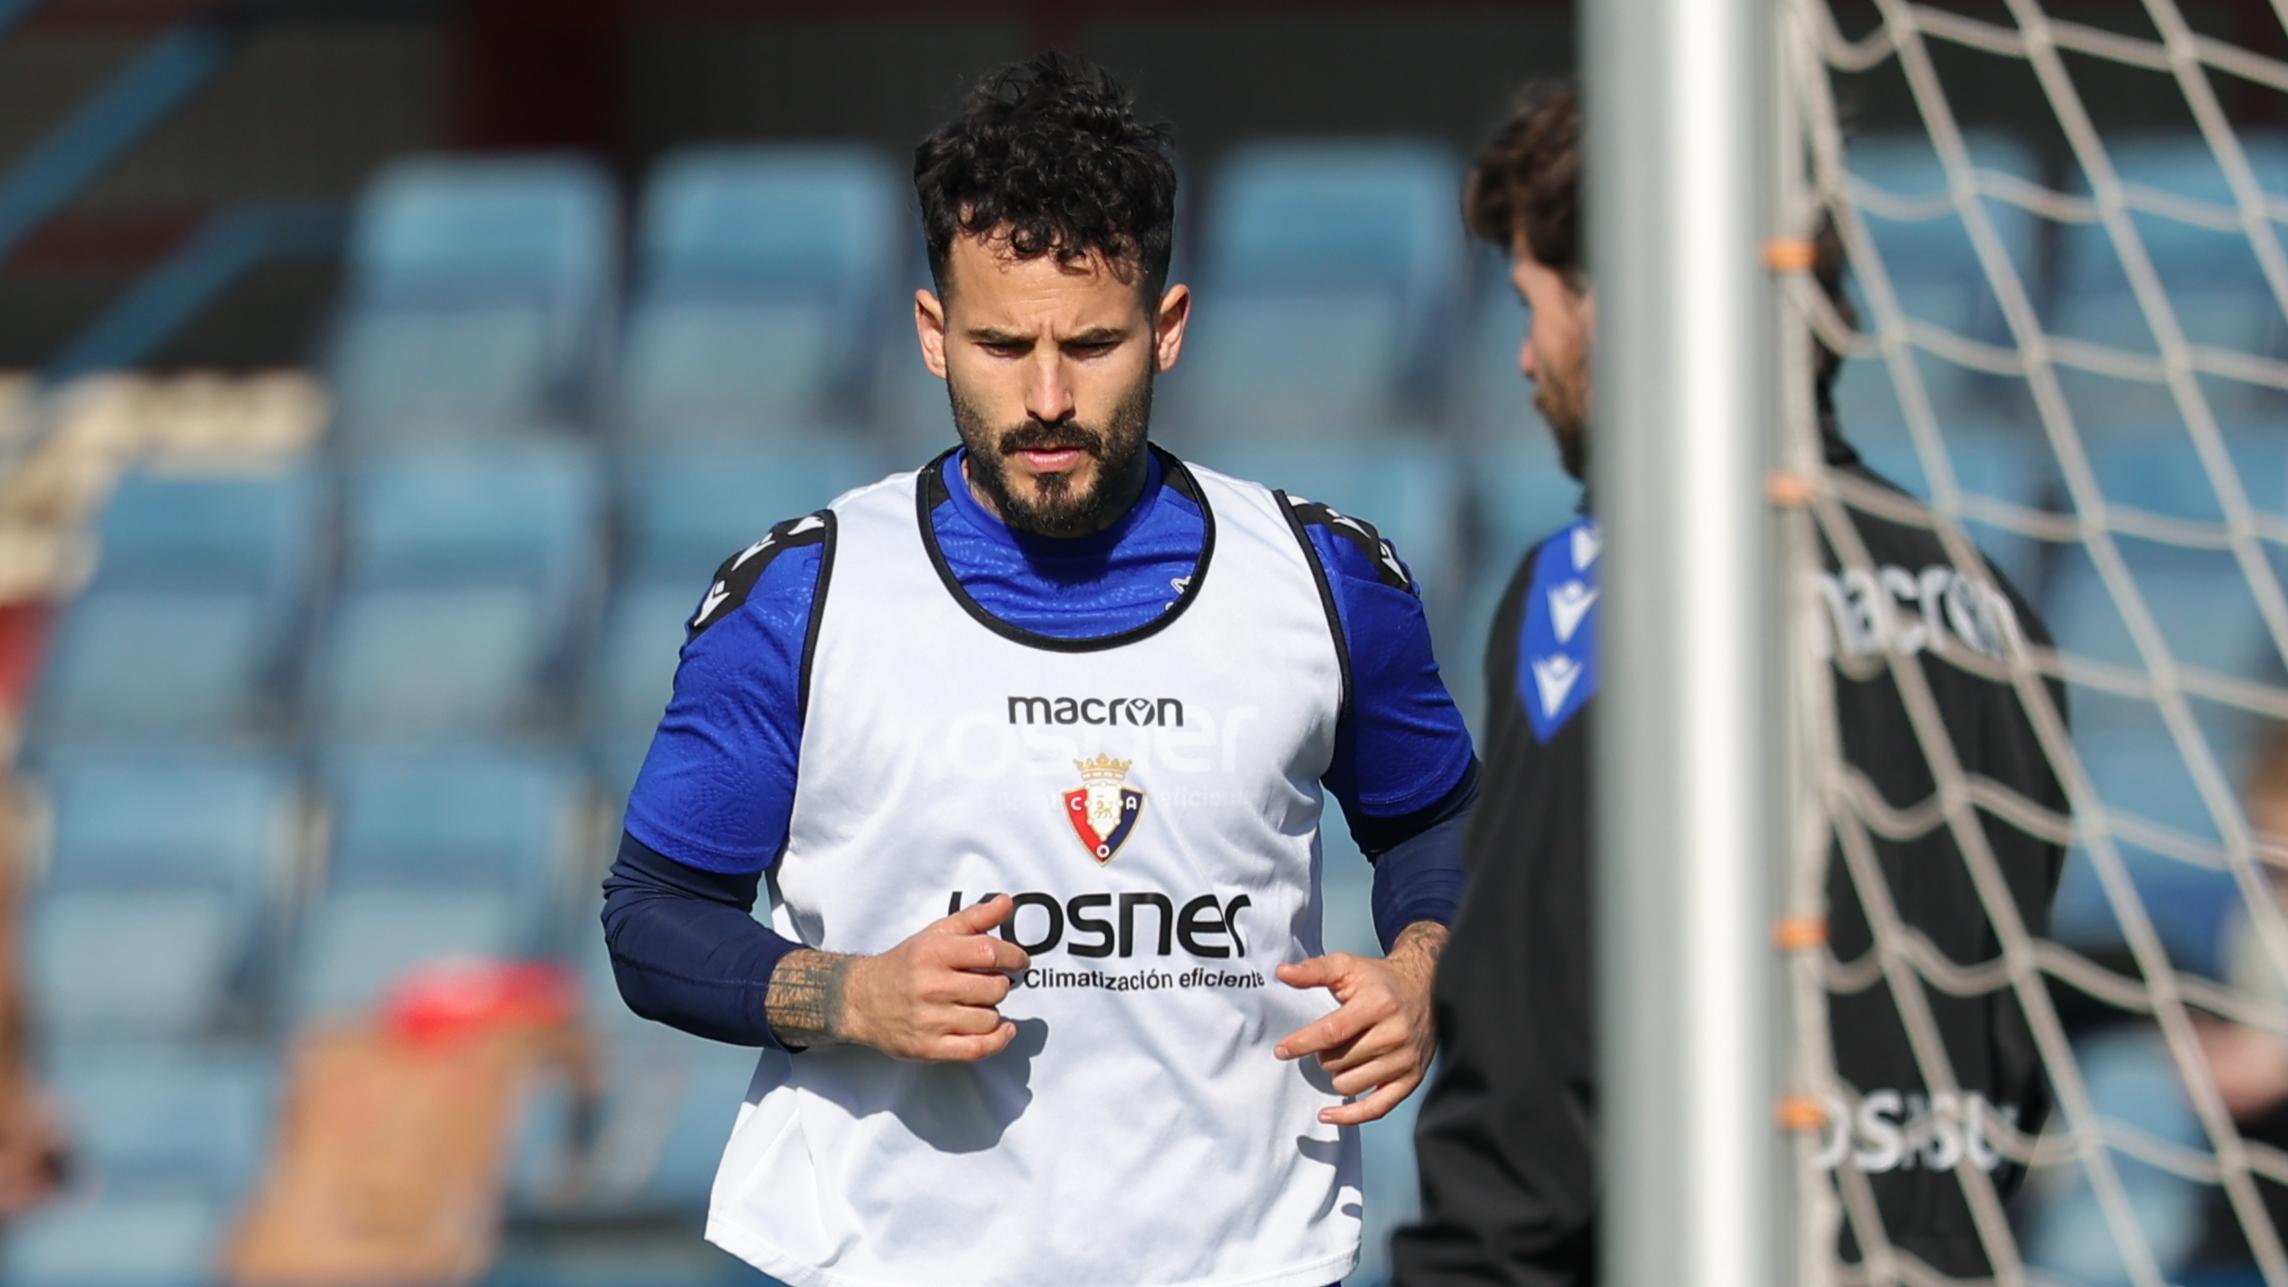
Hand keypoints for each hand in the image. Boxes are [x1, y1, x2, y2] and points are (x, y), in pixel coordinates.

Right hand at [767, 895, 1029, 1060]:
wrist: (860, 1000)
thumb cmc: (905, 965)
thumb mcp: (934, 935)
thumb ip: (973, 919)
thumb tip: (1007, 902)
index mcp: (933, 953)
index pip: (989, 952)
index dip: (1014, 957)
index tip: (1019, 961)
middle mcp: (931, 986)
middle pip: (994, 988)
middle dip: (1000, 985)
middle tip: (989, 983)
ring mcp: (929, 1020)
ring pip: (989, 1019)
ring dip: (992, 1012)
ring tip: (978, 1005)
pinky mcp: (928, 1048)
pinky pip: (977, 1049)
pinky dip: (998, 1041)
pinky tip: (1004, 1030)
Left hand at [1272, 922, 1444, 1124]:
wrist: (1426, 988)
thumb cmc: (1380, 980)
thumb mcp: (1347, 966)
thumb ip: (1313, 970)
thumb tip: (1282, 972)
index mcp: (1378, 1004)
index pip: (1332, 1032)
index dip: (1302, 1043)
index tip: (1281, 1050)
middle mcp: (1395, 1033)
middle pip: (1338, 1060)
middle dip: (1323, 1053)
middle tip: (1331, 1040)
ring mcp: (1405, 1059)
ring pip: (1349, 1084)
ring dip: (1337, 1074)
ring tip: (1345, 1056)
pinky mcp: (1412, 1078)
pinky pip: (1376, 1108)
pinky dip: (1350, 1116)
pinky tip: (1328, 1115)